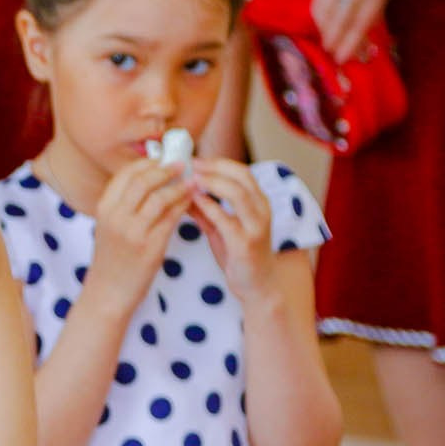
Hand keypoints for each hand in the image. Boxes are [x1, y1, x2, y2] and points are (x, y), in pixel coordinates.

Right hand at [88, 158, 194, 317]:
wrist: (108, 292)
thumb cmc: (113, 258)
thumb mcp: (110, 226)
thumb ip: (124, 203)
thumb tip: (150, 177)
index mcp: (104, 207)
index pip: (126, 173)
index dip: (149, 162)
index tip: (165, 157)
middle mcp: (116, 216)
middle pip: (144, 180)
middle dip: (167, 169)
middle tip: (185, 164)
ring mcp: (132, 232)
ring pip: (160, 197)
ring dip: (180, 186)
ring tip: (194, 182)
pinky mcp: (149, 247)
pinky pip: (171, 218)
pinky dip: (184, 206)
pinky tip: (192, 202)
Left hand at [188, 159, 277, 304]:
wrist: (256, 285)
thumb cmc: (239, 254)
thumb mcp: (220, 228)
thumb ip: (205, 211)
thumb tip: (182, 193)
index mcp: (258, 202)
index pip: (241, 171)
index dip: (218, 162)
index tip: (195, 160)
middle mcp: (261, 210)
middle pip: (242, 176)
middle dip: (215, 167)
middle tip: (191, 165)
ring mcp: (256, 226)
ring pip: (239, 194)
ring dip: (214, 183)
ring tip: (192, 179)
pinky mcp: (246, 243)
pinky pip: (228, 220)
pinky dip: (210, 208)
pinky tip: (194, 202)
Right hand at [311, 0, 398, 63]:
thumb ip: (375, 3)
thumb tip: (364, 31)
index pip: (362, 22)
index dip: (351, 43)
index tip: (343, 58)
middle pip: (343, 19)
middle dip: (335, 39)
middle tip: (330, 53)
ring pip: (328, 9)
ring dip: (324, 28)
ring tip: (324, 39)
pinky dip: (318, 10)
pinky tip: (319, 19)